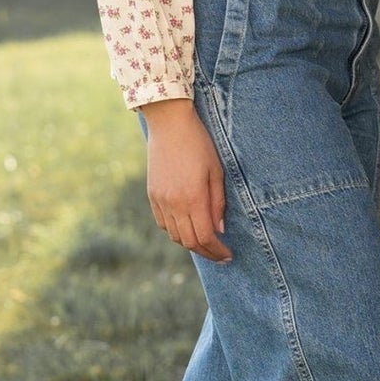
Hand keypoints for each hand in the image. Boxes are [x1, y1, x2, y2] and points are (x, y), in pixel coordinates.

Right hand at [139, 98, 232, 260]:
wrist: (169, 124)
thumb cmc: (199, 144)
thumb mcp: (216, 171)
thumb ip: (217, 203)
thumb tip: (219, 230)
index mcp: (193, 198)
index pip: (205, 236)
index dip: (217, 251)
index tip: (227, 256)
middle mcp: (174, 203)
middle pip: (189, 241)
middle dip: (206, 252)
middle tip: (219, 255)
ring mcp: (160, 200)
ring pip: (174, 236)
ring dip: (190, 243)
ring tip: (205, 242)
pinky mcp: (152, 195)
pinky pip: (162, 223)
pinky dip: (175, 232)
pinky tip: (186, 228)